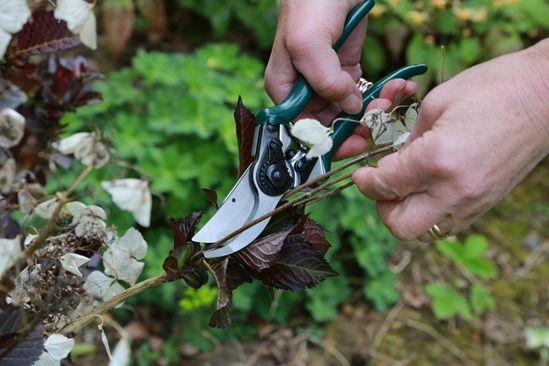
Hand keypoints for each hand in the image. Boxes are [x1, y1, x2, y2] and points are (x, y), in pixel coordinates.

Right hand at [264, 0, 416, 158]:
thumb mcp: (308, 44)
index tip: (354, 142)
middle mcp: (305, 90)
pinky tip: (399, 87)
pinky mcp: (348, 71)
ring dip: (375, 109)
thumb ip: (324, 81)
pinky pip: (365, 93)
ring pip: (351, 112)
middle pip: (329, 126)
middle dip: (357, 125)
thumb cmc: (310, 4)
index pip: (302, 130)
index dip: (327, 142)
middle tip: (379, 120)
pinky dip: (383, 94)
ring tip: (393, 96)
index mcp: (286, 89)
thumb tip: (347, 108)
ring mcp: (328, 82)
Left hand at [353, 39, 548, 240]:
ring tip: (406, 187)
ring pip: (426, 232)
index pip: (385, 185)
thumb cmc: (492, 88)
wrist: (545, 94)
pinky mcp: (488, 203)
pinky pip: (448, 223)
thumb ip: (408, 139)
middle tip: (382, 186)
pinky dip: (431, 212)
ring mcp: (475, 202)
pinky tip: (430, 187)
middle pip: (400, 226)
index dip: (365, 181)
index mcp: (437, 160)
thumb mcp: (435, 104)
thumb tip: (392, 161)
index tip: (362, 173)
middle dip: (383, 207)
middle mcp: (455, 190)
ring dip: (407, 213)